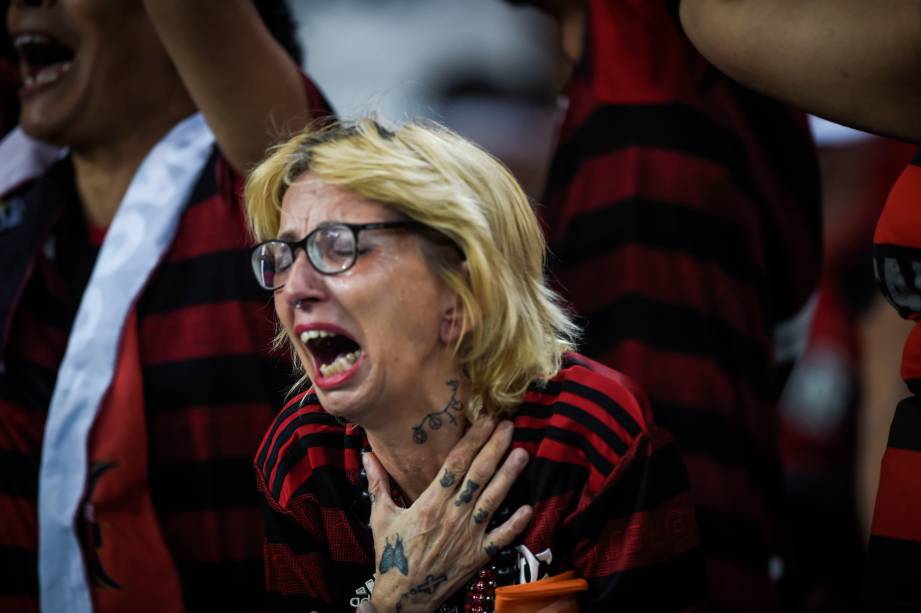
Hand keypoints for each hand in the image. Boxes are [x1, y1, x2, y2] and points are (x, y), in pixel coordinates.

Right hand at [364, 419, 531, 611]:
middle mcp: (452, 516)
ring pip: (492, 500)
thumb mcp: (381, 517)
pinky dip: (515, 523)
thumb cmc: (391, 555)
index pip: (454, 465)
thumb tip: (367, 455)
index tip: (483, 421)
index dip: (471, 440)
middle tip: (507, 425)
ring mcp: (467, 536)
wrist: (403, 598)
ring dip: (509, 476)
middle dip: (494, 448)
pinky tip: (528, 507)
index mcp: (429, 504)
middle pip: (477, 476)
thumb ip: (378, 484)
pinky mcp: (478, 555)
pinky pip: (500, 537)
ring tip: (522, 453)